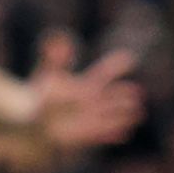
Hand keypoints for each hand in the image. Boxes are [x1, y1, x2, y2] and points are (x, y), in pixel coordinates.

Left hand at [23, 33, 143, 151]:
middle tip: (136, 91)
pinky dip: (111, 133)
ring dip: (122, 115)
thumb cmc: (43, 98)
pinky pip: (100, 134)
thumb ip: (54, 59)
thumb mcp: (47, 75)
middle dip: (122, 95)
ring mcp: (90, 118)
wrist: (35, 123)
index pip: (104, 73)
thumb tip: (58, 37)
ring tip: (138, 112)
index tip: (128, 57)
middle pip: (111, 97)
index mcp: (86, 85)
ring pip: (109, 115)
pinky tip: (124, 134)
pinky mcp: (85, 134)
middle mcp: (93, 102)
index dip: (116, 66)